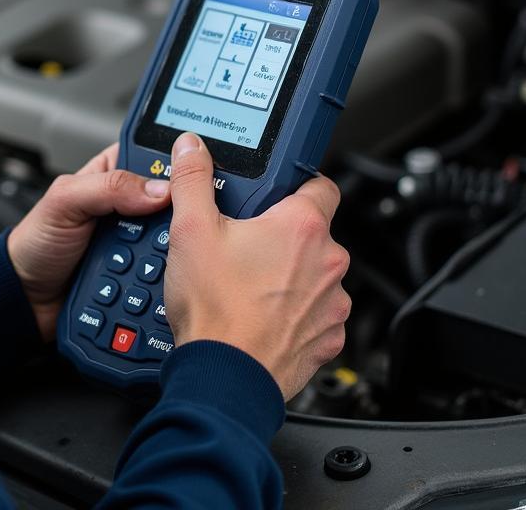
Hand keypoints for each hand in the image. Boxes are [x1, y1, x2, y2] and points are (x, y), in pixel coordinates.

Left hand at [7, 144, 172, 340]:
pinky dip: (164, 275)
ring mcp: (137, 241)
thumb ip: (107, 187)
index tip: (197, 173)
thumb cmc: (36, 241)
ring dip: (171, 247)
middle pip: (172, 201)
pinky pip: (164, 270)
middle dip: (175, 214)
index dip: (175, 163)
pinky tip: (164, 277)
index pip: (154, 158)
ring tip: (166, 254)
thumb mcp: (64, 200)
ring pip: (173, 238)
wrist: (27, 297)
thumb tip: (157, 189)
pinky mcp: (140, 272)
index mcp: (112, 174)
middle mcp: (130, 205)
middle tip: (175, 223)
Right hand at [163, 133, 350, 400]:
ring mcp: (334, 304)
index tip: (275, 192)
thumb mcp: (191, 228)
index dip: (297, 183)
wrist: (226, 378)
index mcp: (302, 226)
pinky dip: (295, 312)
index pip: (321, 183)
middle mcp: (329, 262)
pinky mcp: (329, 339)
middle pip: (313, 231)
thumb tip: (192, 148)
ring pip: (316, 273)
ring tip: (248, 282)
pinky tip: (260, 314)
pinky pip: (317, 313)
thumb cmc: (215, 308)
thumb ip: (192, 179)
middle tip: (244, 242)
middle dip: (283, 233)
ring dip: (291, 274)